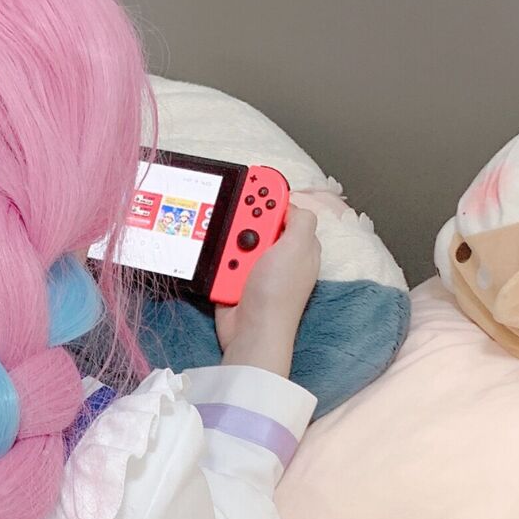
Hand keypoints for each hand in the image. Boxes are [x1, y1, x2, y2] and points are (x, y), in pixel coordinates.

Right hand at [214, 207, 319, 375]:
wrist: (252, 334)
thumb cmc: (277, 294)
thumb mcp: (299, 248)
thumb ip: (300, 219)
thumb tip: (291, 202)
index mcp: (298, 242)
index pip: (282, 206)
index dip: (266, 195)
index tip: (250, 184)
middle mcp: (277, 252)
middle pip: (253, 220)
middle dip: (241, 221)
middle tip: (240, 230)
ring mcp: (255, 266)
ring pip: (233, 238)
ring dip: (228, 245)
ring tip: (231, 260)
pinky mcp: (234, 279)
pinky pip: (221, 259)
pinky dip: (219, 263)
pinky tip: (223, 272)